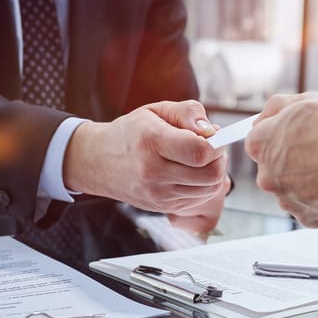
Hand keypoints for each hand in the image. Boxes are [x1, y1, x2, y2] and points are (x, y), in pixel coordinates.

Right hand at [64, 100, 227, 230]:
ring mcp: (158, 194)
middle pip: (210, 174)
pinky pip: (199, 200)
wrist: (98, 162)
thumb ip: (187, 112)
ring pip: (209, 189)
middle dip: (219, 159)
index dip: (216, 144)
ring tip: (200, 159)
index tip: (214, 136)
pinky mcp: (163, 207)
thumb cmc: (131, 133)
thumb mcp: (156, 110)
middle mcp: (153, 171)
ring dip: (214, 173)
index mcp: (151, 141)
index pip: (200, 151)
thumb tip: (211, 130)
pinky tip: (191, 173)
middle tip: (211, 148)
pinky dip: (203, 186)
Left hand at [245, 93, 317, 226]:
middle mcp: (267, 176)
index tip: (298, 134)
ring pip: (293, 189)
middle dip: (294, 159)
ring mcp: (288, 200)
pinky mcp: (310, 219)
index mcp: (261, 144)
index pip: (259, 139)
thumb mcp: (309, 100)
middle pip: (275, 167)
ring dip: (309, 181)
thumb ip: (279, 108)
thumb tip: (264, 116)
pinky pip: (313, 207)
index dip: (280, 134)